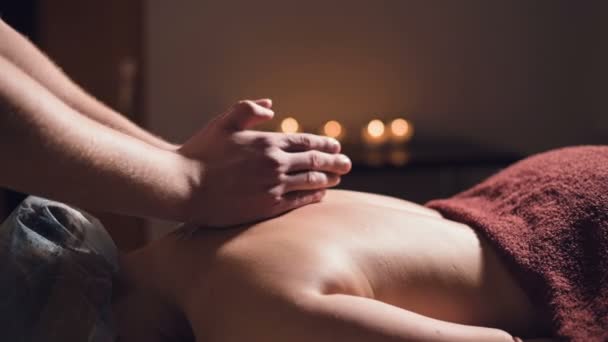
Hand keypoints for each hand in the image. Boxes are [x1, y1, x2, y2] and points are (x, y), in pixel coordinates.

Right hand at [177, 99, 351, 226]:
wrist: (184, 186)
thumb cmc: (200, 152)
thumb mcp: (223, 122)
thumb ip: (248, 109)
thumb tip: (271, 107)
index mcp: (267, 142)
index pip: (306, 143)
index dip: (324, 145)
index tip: (335, 146)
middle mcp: (275, 164)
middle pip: (315, 163)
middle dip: (334, 162)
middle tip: (347, 164)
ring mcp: (273, 187)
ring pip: (310, 182)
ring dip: (328, 180)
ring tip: (338, 179)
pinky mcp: (267, 207)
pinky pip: (298, 201)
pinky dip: (312, 197)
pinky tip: (320, 196)